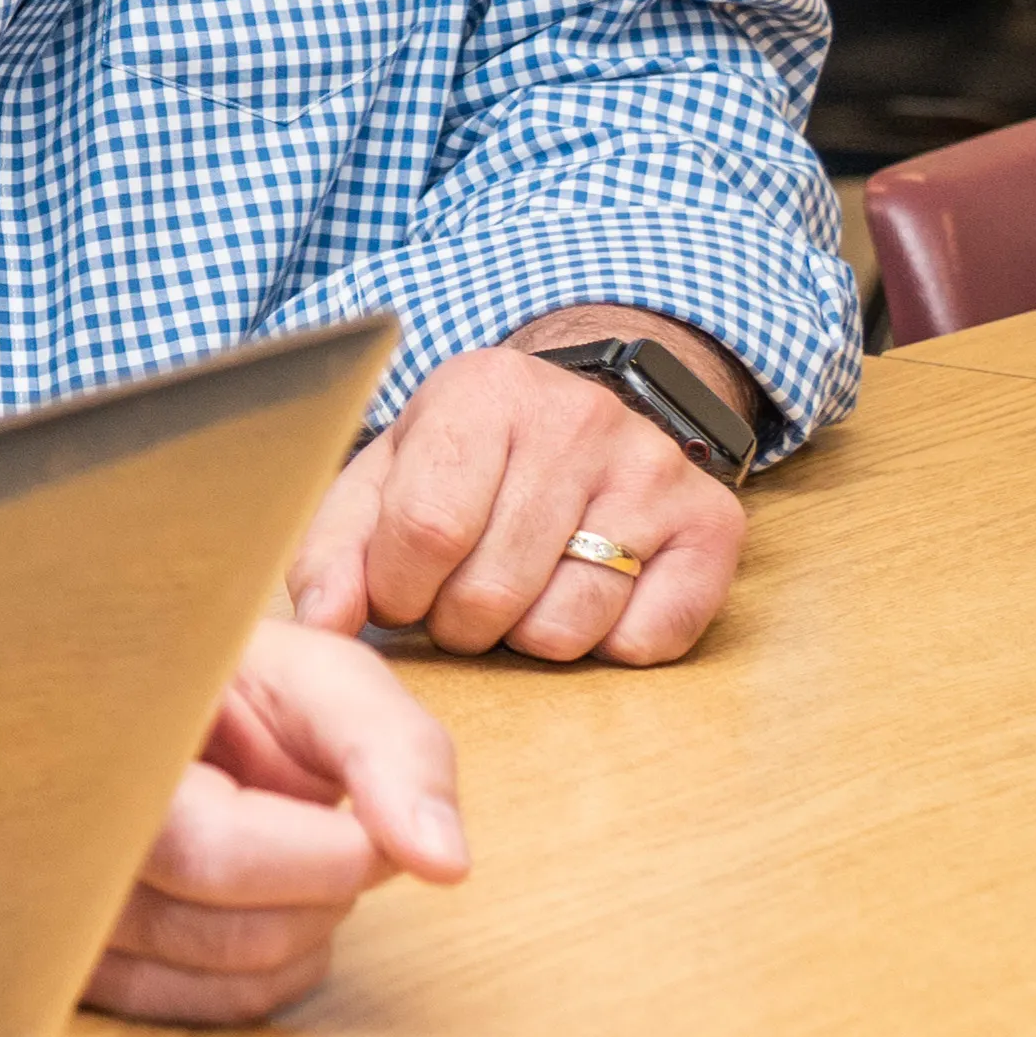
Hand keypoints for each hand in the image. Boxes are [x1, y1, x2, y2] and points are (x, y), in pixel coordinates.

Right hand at [86, 622, 466, 1024]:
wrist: (148, 711)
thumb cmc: (227, 686)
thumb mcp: (316, 679)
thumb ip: (394, 750)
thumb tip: (444, 862)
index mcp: (100, 746)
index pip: (214, 850)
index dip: (328, 852)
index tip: (366, 816)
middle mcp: (62, 842)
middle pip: (224, 930)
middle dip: (324, 886)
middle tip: (330, 825)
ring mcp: (58, 911)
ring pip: (223, 978)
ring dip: (305, 926)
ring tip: (293, 852)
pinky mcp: (79, 964)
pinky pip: (202, 1008)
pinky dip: (267, 968)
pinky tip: (265, 902)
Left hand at [284, 334, 747, 662]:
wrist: (579, 415)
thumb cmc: (466, 461)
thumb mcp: (384, 480)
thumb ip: (335, 550)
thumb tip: (323, 626)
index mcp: (482, 392)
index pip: (424, 532)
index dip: (398, 591)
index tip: (400, 590)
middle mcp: (578, 417)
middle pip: (491, 592)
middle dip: (458, 622)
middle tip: (462, 593)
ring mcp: (653, 467)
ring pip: (564, 628)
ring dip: (527, 636)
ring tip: (523, 588)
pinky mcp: (712, 523)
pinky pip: (646, 640)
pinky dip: (607, 644)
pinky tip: (590, 593)